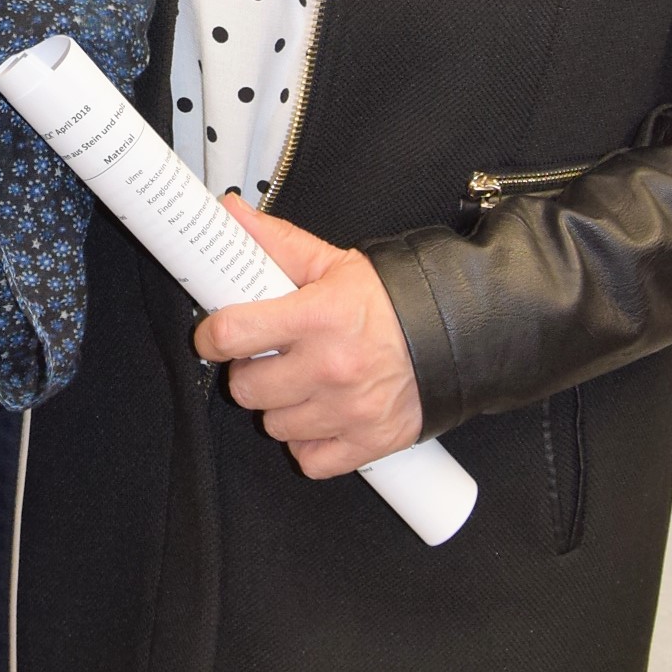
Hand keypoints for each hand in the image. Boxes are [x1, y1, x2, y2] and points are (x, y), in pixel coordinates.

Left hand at [194, 201, 423, 479]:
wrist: (459, 334)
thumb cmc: (393, 302)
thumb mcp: (333, 264)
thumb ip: (276, 242)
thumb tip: (229, 212)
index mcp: (319, 316)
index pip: (234, 334)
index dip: (211, 336)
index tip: (214, 336)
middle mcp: (332, 366)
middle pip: (246, 388)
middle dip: (249, 372)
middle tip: (269, 358)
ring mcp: (349, 410)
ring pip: (273, 426)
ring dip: (279, 408)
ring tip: (301, 384)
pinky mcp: (368, 442)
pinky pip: (309, 459)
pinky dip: (309, 443)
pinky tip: (320, 415)